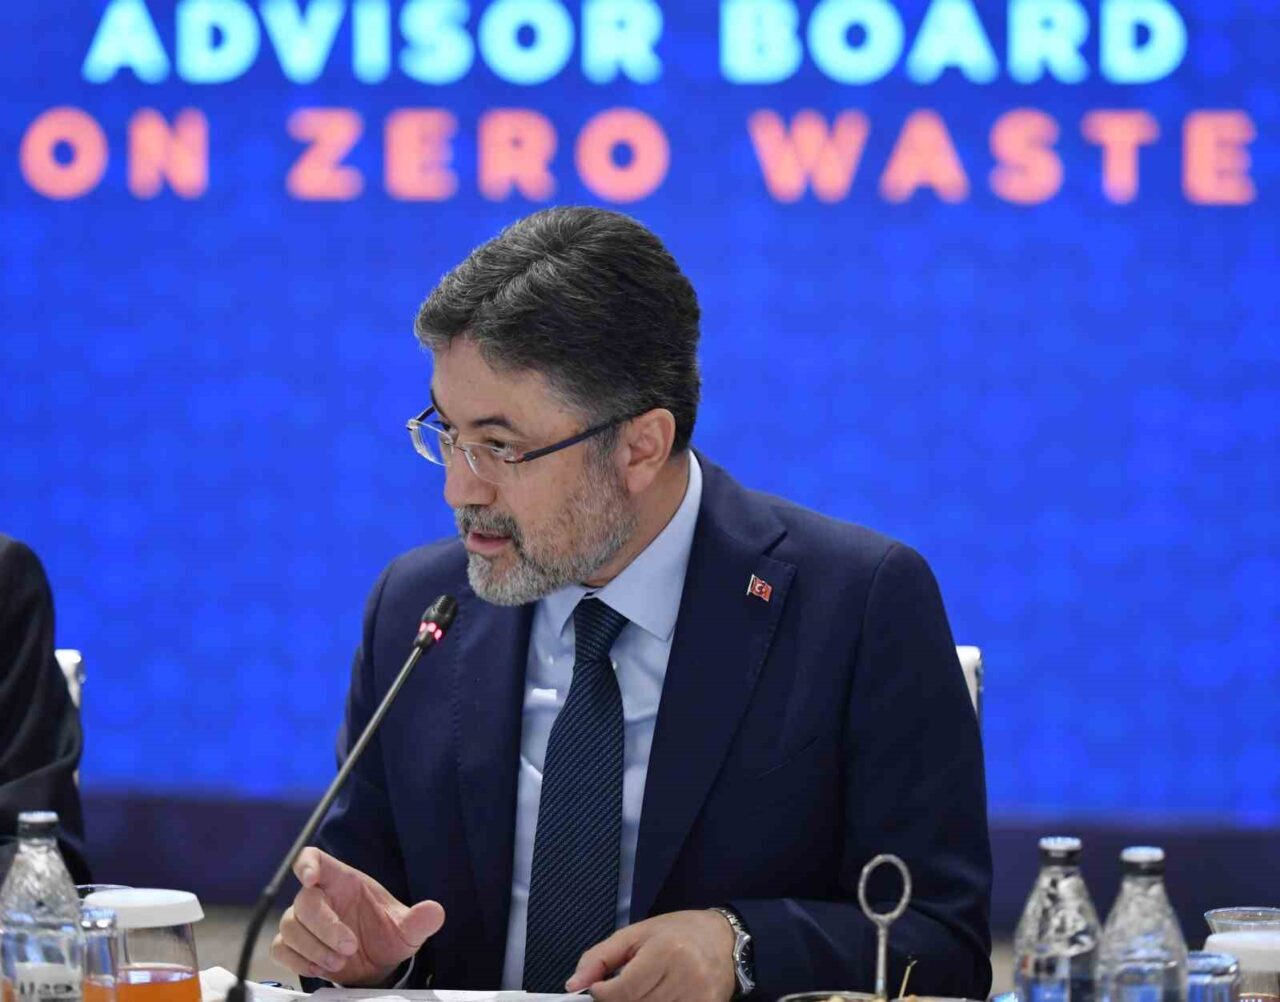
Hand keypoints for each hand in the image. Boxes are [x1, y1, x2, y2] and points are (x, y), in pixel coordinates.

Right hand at [270, 847, 444, 985]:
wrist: (377, 965)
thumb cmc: (386, 935)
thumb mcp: (407, 929)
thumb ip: (419, 920)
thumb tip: (435, 912)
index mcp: (343, 881)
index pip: (314, 858)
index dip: (307, 863)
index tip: (310, 878)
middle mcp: (321, 897)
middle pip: (304, 901)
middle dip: (325, 927)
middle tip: (349, 947)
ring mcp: (305, 922)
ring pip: (290, 926)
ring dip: (312, 947)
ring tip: (339, 962)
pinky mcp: (296, 946)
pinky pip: (280, 948)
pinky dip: (297, 960)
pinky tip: (319, 968)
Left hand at [565, 910, 736, 1001]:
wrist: (725, 940)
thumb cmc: (677, 932)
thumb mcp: (636, 934)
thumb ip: (600, 958)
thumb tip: (573, 985)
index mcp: (664, 952)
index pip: (622, 991)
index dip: (602, 994)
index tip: (601, 988)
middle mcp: (684, 978)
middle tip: (622, 990)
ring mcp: (697, 1000)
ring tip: (641, 992)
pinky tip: (654, 998)